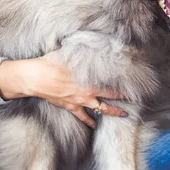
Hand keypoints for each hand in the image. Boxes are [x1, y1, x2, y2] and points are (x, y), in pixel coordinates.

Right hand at [0, 55, 126, 127]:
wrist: (35, 77)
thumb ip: (83, 52)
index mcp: (89, 78)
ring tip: (123, 114)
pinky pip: (82, 116)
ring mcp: (79, 100)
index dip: (122, 83)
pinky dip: (89, 121)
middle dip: (122, 97)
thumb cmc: (51, 62)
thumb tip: (93, 43)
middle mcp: (87, 91)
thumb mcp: (69, 53)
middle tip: (134, 99)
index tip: (133, 83)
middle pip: (110, 96)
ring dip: (112, 112)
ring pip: (100, 109)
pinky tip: (94, 126)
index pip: (110, 81)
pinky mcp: (70, 106)